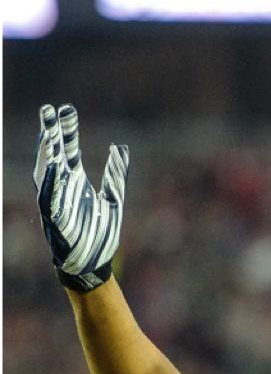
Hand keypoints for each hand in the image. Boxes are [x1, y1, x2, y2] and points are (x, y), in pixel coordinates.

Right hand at [33, 104, 129, 290]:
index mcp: (76, 183)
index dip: (66, 130)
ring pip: (47, 174)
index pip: (68, 150)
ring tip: (49, 134)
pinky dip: (50, 183)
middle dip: (52, 134)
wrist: (93, 265)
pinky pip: (50, 199)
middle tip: (49, 109)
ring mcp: (57, 203)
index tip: (64, 109)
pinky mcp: (55, 220)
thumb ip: (116, 174)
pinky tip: (53, 167)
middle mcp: (63, 189)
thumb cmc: (99, 234)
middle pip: (54, 155)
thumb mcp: (113, 199)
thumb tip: (120, 147)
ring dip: (47, 154)